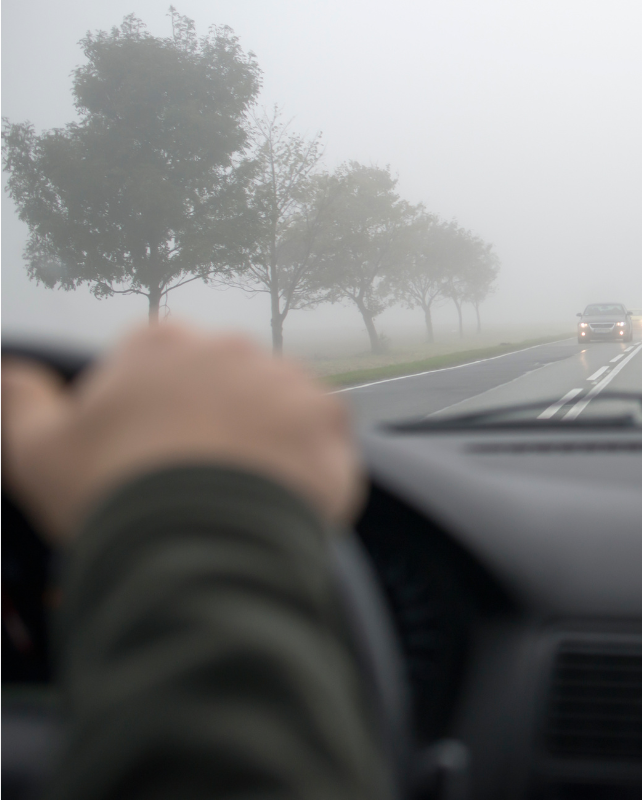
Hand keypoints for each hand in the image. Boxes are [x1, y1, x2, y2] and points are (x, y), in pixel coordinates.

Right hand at [2, 323, 363, 542]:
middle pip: (226, 382)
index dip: (157, 408)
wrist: (199, 542)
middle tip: (200, 478)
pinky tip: (282, 498)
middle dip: (218, 421)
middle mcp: (229, 348)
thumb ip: (24, 401)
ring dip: (268, 440)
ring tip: (243, 494)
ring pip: (278, 407)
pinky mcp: (329, 418)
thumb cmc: (116, 494)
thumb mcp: (38, 450)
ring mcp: (285, 380)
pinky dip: (310, 466)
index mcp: (159, 345)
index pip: (161, 359)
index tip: (155, 450)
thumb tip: (13, 373)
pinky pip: (324, 438)